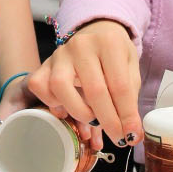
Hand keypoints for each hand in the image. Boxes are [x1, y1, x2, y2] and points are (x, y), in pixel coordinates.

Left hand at [0, 73, 97, 150]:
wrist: (27, 91)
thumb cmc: (17, 100)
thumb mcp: (8, 107)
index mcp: (41, 80)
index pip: (52, 83)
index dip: (59, 98)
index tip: (60, 114)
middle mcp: (60, 82)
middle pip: (78, 93)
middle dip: (85, 115)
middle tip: (86, 135)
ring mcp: (73, 90)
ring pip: (90, 102)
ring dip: (94, 123)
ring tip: (94, 143)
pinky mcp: (81, 100)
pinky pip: (94, 109)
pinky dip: (97, 126)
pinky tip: (98, 142)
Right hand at [27, 20, 141, 145]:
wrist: (97, 34)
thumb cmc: (115, 56)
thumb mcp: (131, 70)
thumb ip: (130, 99)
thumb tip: (131, 132)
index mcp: (109, 43)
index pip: (119, 85)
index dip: (126, 115)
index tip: (132, 135)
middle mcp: (81, 45)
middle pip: (94, 89)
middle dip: (107, 120)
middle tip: (117, 137)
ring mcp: (60, 54)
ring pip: (60, 86)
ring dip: (78, 111)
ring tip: (92, 119)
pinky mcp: (45, 64)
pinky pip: (40, 86)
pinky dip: (53, 103)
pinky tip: (68, 108)